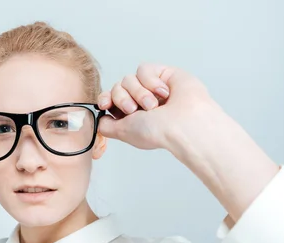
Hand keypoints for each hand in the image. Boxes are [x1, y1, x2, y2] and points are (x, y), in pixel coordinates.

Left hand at [97, 63, 226, 151]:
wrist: (183, 123)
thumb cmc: (157, 132)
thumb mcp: (123, 132)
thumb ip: (107, 126)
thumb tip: (100, 119)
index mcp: (132, 115)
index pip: (110, 99)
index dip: (105, 99)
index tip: (105, 105)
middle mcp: (141, 101)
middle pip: (117, 88)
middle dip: (123, 99)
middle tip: (136, 111)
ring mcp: (152, 88)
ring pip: (128, 79)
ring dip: (139, 93)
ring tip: (154, 105)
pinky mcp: (163, 74)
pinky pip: (143, 70)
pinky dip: (150, 81)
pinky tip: (163, 92)